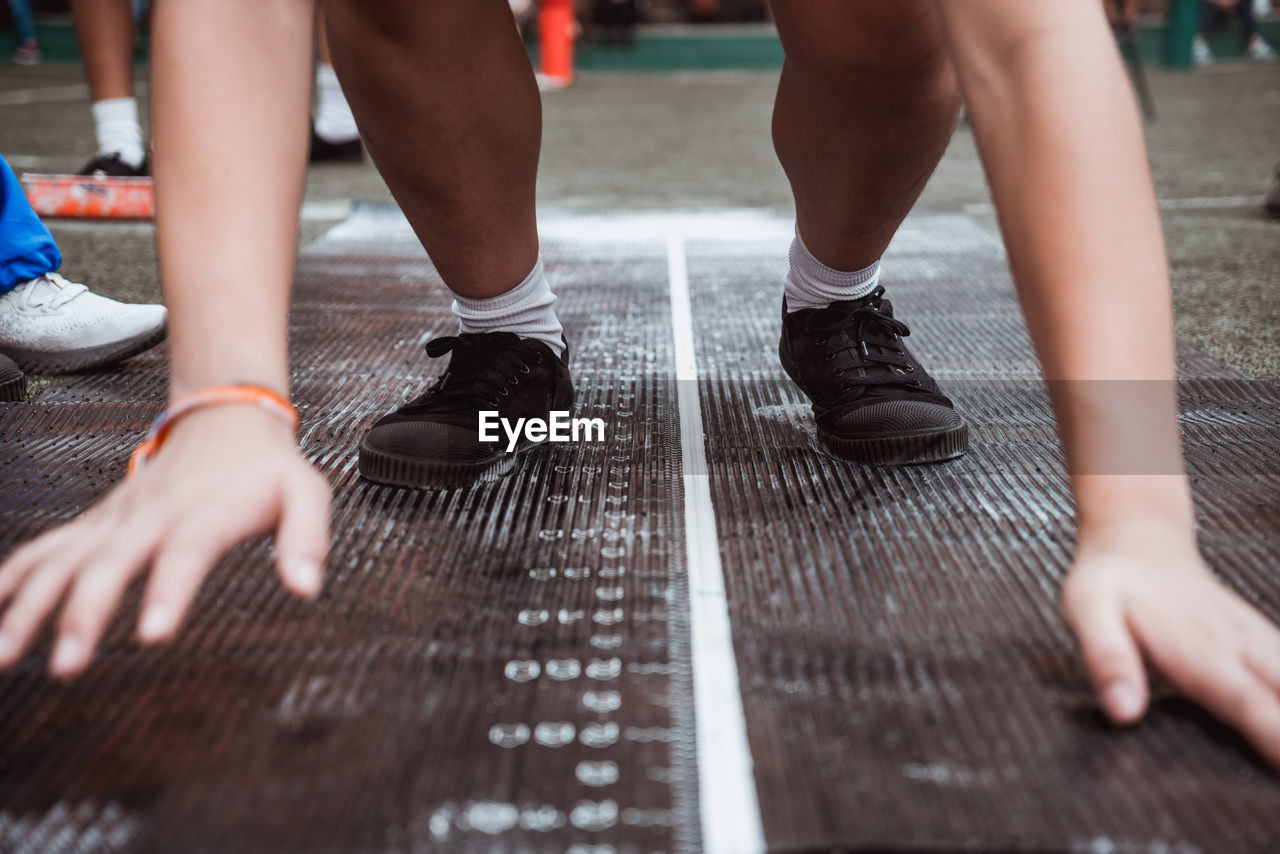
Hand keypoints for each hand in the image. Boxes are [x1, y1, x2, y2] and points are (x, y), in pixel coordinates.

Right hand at [0, 404, 330, 677]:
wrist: (225, 420)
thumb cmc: (267, 469)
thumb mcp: (307, 493)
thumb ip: (308, 538)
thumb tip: (308, 588)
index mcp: (204, 512)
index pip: (187, 552)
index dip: (171, 590)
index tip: (154, 633)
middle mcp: (151, 515)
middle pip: (111, 562)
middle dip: (84, 612)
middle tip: (67, 664)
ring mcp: (116, 519)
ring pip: (63, 559)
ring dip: (30, 604)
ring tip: (3, 654)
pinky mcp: (96, 524)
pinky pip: (44, 550)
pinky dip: (11, 579)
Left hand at [1063, 520, 1279, 766]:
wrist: (1136, 537)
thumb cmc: (1110, 581)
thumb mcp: (1088, 613)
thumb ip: (1108, 660)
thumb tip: (1123, 712)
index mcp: (1198, 651)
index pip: (1246, 702)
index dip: (1277, 737)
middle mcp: (1237, 647)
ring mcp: (1254, 640)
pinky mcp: (1260, 639)